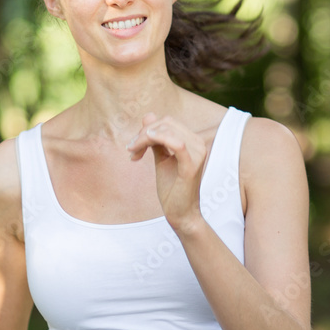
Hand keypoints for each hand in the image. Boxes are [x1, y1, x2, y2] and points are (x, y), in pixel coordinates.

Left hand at [126, 113, 207, 232]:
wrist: (180, 213)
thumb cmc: (172, 188)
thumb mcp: (161, 159)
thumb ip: (156, 140)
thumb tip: (149, 116)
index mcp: (193, 141)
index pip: (167, 122)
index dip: (147, 129)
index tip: (132, 147)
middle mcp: (198, 144)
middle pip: (166, 123)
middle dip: (144, 133)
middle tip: (131, 149)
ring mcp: (198, 154)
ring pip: (168, 130)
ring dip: (145, 138)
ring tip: (133, 152)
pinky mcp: (192, 165)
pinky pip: (176, 144)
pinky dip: (158, 139)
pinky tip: (143, 146)